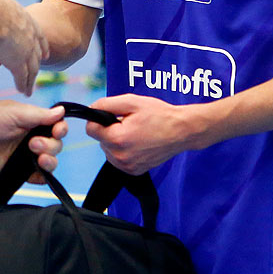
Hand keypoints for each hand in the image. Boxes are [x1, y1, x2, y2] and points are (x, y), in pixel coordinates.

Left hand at [0, 102, 66, 179]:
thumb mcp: (14, 112)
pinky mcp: (19, 171)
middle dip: (51, 145)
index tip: (57, 131)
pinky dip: (42, 178)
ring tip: (38, 158)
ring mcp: (26, 155)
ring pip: (50, 162)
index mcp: (33, 121)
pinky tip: (37, 174)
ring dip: (50, 161)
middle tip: (33, 144)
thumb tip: (62, 111)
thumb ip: (39, 115)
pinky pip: (38, 178)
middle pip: (56, 145)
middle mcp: (32, 138)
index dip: (61, 129)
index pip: (57, 126)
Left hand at [89, 93, 221, 174]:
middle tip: (129, 123)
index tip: (112, 116)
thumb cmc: (159, 115)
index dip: (99, 119)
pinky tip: (138, 143)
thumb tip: (91, 109)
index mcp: (117, 138)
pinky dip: (124, 151)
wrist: (182, 131)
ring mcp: (127, 166)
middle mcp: (120, 156)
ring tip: (135, 133)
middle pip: (100, 140)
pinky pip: (119, 160)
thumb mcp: (132, 102)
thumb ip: (106, 104)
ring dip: (116, 142)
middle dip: (110, 130)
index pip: (91, 129)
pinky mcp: (134, 171)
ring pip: (108, 151)